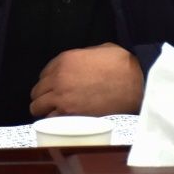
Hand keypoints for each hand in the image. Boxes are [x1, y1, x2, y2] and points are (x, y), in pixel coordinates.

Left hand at [29, 43, 143, 117]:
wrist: (136, 82)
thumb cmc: (123, 64)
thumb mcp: (99, 50)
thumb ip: (82, 56)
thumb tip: (79, 66)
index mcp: (64, 60)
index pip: (43, 74)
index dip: (50, 83)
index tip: (56, 89)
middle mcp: (58, 78)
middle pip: (37, 92)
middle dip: (43, 97)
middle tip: (54, 103)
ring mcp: (62, 98)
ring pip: (37, 108)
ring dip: (45, 111)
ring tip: (56, 114)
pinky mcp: (70, 115)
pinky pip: (50, 121)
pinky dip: (53, 122)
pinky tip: (62, 123)